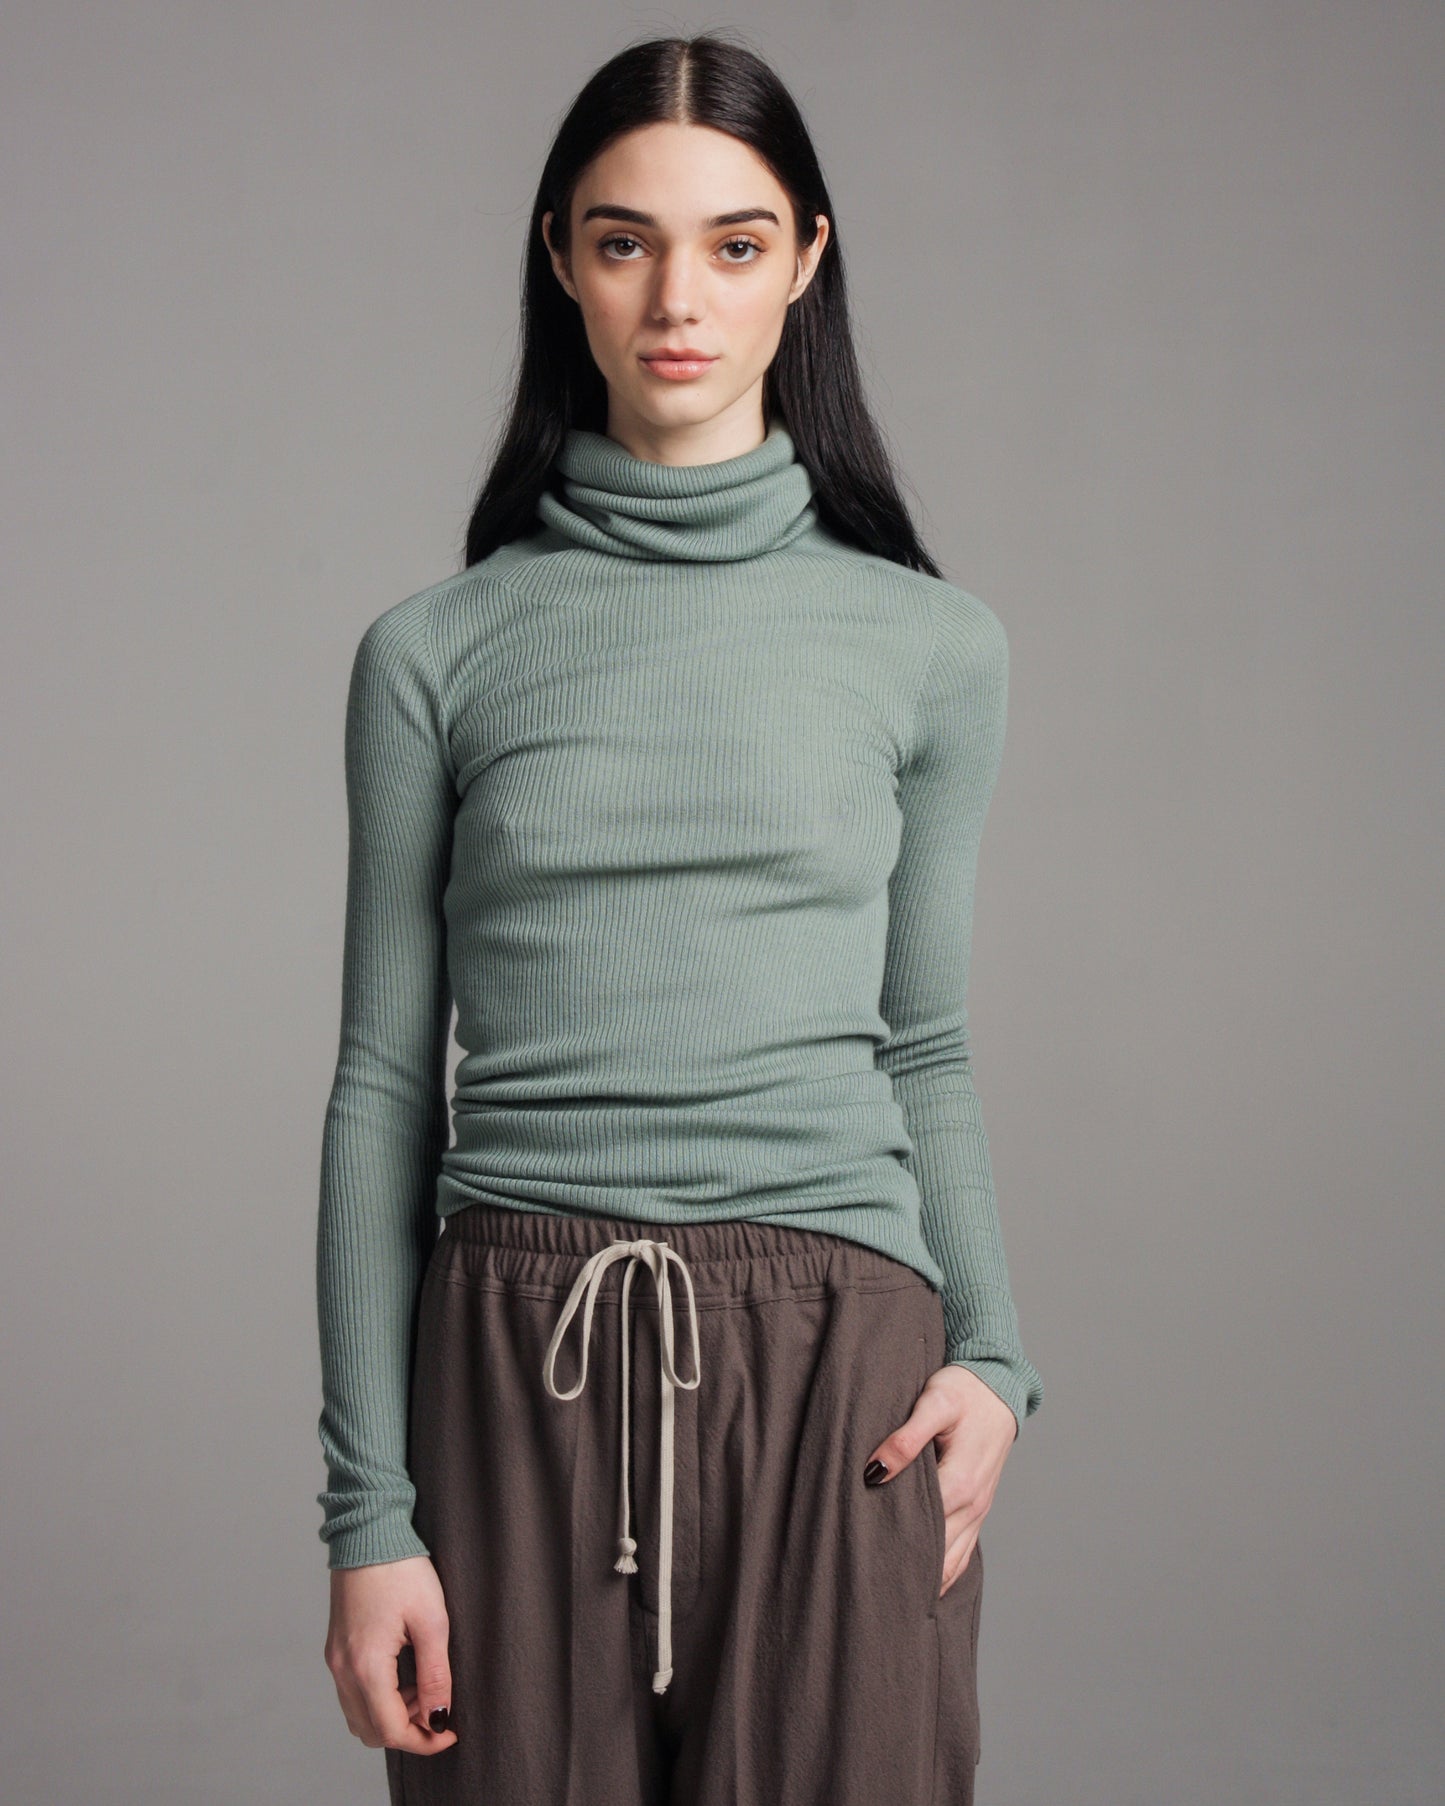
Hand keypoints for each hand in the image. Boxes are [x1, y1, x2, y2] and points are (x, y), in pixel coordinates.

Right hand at [324, 1555, 458, 1754]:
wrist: (369, 1531)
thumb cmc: (402, 1569)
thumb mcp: (431, 1620)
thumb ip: (435, 1675)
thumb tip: (439, 1717)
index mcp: (365, 1666)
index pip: (390, 1730)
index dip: (424, 1740)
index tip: (451, 1731)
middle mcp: (342, 1669)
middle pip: (370, 1731)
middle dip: (407, 1732)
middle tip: (438, 1711)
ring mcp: (334, 1659)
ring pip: (359, 1715)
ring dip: (391, 1716)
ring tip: (423, 1689)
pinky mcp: (335, 1648)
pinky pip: (352, 1694)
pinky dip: (377, 1699)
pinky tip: (402, 1675)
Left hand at [864, 1363, 1016, 1597]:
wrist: (999, 1385)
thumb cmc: (963, 1391)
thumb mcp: (933, 1404)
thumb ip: (905, 1438)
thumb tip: (874, 1471)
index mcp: (959, 1483)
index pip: (922, 1531)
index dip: (892, 1549)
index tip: (861, 1568)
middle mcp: (973, 1505)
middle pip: (938, 1554)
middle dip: (907, 1574)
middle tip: (869, 1596)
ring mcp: (979, 1510)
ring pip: (953, 1561)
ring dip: (927, 1580)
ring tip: (892, 1602)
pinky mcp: (978, 1508)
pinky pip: (964, 1551)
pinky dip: (945, 1571)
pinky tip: (924, 1586)